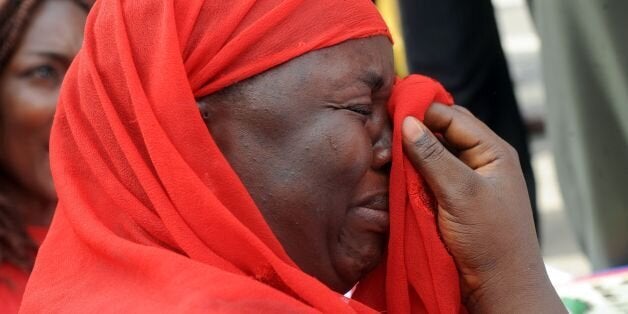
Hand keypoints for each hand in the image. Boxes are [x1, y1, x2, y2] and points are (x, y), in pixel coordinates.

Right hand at [402, 103, 564, 312]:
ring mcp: (465, 180)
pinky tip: (394, 174)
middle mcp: (480, 160)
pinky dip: (411, 174)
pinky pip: (428, 177)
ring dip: (410, 154)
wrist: (499, 287)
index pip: (453, 116)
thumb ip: (433, 157)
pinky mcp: (451, 199)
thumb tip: (406, 122)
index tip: (390, 111)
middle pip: (442, 133)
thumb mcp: (461, 193)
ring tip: (384, 153)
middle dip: (414, 131)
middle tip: (383, 133)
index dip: (423, 111)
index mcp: (493, 151)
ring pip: (432, 155)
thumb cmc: (490, 239)